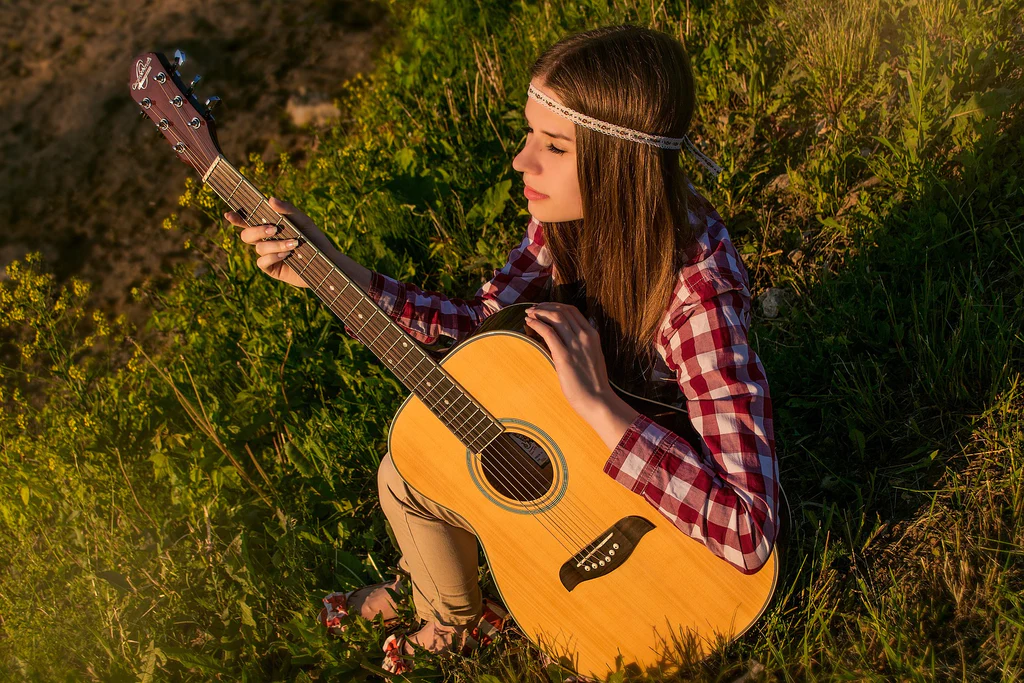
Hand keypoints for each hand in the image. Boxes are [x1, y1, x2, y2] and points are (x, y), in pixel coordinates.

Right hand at [225, 196, 333, 288]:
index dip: (236, 218)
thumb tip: (270, 199)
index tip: (229, 214)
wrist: (327, 262)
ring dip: (274, 244)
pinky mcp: (272, 269)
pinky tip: (287, 255)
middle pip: (247, 235)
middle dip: (256, 230)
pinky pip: (262, 262)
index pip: (248, 221)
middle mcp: (265, 241)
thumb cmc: (314, 239)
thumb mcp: (303, 222)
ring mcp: (267, 256)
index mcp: (269, 227)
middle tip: (273, 229)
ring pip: (258, 248)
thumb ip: (288, 210)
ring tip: (293, 244)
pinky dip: (273, 256)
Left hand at [524, 302, 616, 420]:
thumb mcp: (593, 356)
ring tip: (529, 314)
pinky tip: (529, 323)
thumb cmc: (593, 383)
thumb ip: (585, 343)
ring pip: (556, 317)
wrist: (598, 401)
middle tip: (532, 309)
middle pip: (562, 310)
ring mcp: (576, 345)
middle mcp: (585, 336)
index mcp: (592, 335)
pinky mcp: (564, 356)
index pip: (572, 311)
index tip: (544, 307)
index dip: (555, 305)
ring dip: (539, 312)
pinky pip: (549, 332)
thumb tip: (573, 335)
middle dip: (545, 306)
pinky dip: (537, 324)